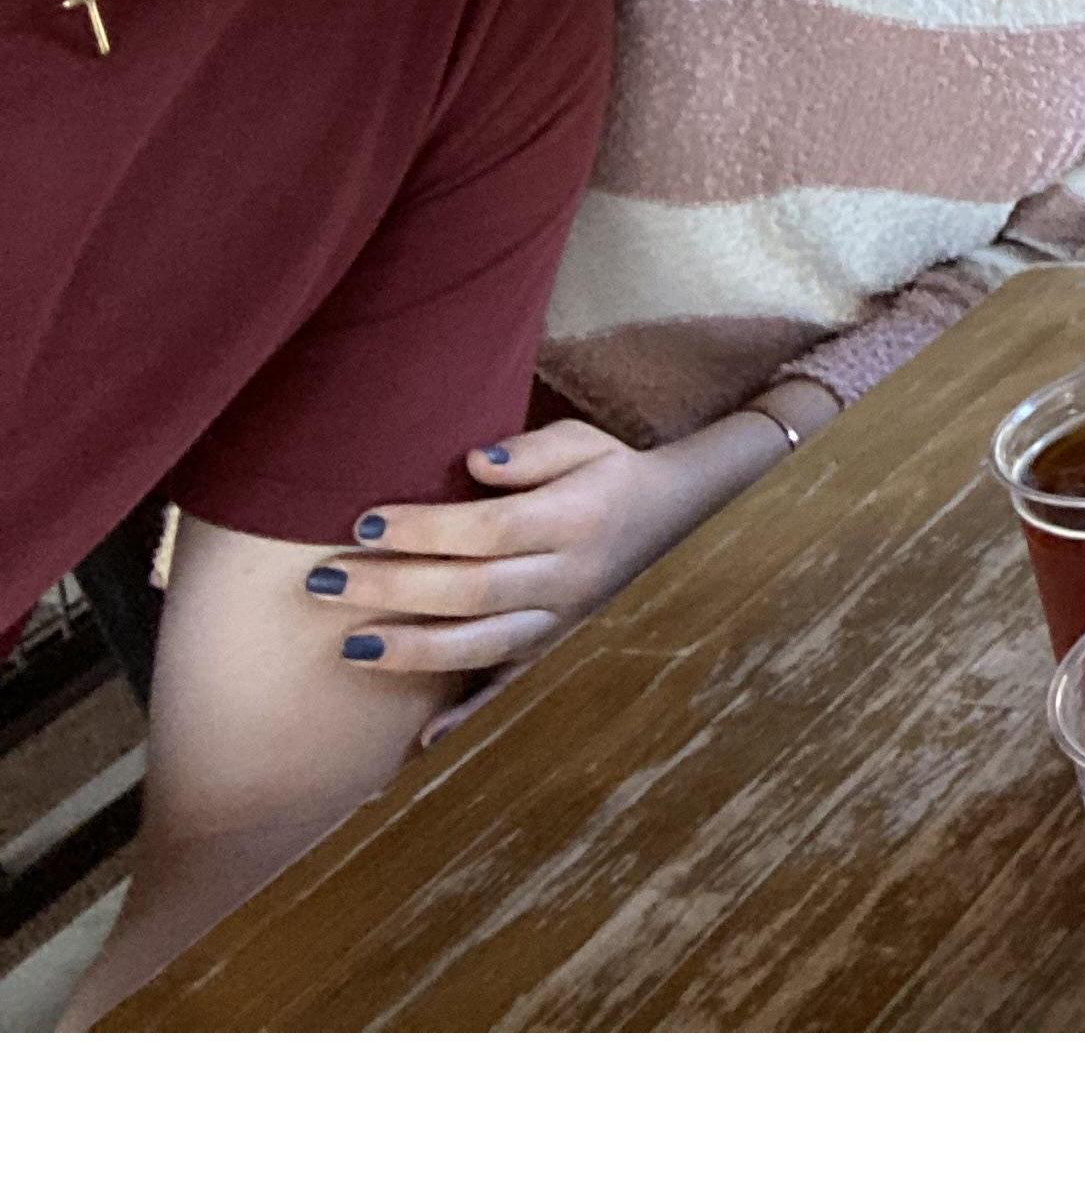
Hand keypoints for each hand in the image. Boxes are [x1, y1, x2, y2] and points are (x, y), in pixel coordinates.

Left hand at [302, 414, 783, 688]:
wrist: (666, 515)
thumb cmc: (604, 470)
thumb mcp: (582, 439)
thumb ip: (529, 451)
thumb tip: (474, 463)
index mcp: (576, 518)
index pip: (491, 528)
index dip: (426, 529)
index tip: (364, 523)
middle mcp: (569, 577)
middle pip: (475, 589)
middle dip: (394, 588)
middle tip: (324, 580)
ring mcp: (563, 620)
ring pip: (485, 645)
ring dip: (414, 651)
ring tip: (350, 647)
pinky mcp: (554, 648)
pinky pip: (510, 687)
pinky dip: (470, 717)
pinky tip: (423, 740)